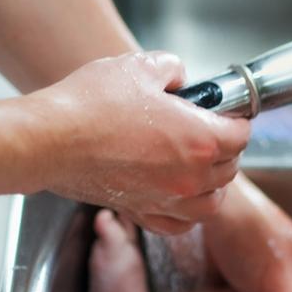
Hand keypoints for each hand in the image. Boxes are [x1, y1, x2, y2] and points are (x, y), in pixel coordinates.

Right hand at [31, 51, 250, 233]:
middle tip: (210, 131)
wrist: (49, 138)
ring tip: (201, 167)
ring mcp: (167, 199)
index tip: (228, 112)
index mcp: (201, 139)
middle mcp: (190, 176)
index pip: (241, 133)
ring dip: (213, 184)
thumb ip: (173, 70)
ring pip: (212, 202)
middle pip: (231, 167)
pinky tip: (180, 196)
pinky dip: (187, 213)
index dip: (237, 119)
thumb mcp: (141, 67)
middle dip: (226, 148)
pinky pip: (179, 224)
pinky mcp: (141, 211)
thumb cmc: (91, 104)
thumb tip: (181, 78)